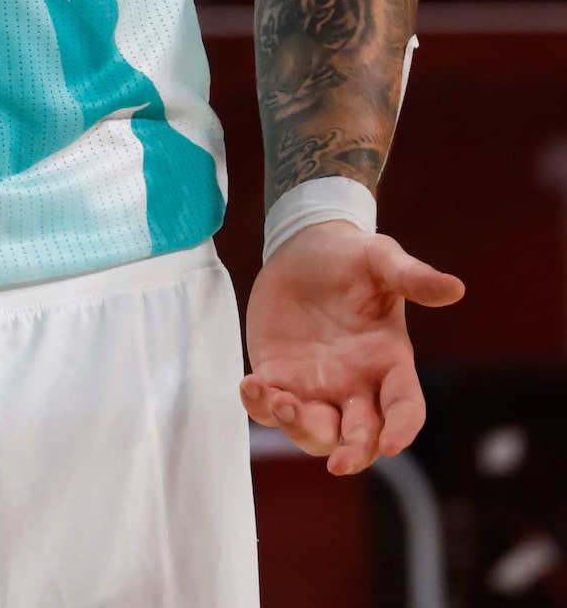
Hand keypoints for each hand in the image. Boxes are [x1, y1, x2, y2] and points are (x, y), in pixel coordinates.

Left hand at [240, 221, 463, 473]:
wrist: (302, 246)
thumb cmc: (350, 256)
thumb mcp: (381, 259)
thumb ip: (412, 278)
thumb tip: (455, 287)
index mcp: (389, 362)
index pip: (405, 408)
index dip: (402, 430)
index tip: (390, 445)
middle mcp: (356, 384)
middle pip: (360, 436)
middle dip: (352, 451)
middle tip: (337, 461)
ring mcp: (316, 385)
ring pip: (314, 431)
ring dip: (300, 429)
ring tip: (281, 403)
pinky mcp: (279, 375)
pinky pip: (269, 406)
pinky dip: (259, 405)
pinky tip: (251, 384)